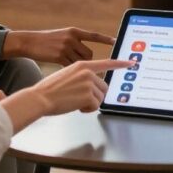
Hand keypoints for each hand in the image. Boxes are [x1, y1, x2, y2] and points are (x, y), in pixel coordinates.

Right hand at [0, 59, 133, 132]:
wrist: (40, 97)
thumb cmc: (50, 89)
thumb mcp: (67, 75)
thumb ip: (82, 76)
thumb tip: (94, 85)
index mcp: (82, 65)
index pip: (106, 62)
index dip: (120, 64)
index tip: (132, 63)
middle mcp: (88, 72)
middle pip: (104, 87)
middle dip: (94, 96)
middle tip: (79, 99)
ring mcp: (89, 82)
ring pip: (100, 97)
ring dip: (89, 103)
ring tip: (74, 101)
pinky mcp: (89, 94)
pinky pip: (95, 105)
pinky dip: (87, 109)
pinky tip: (75, 106)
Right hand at [2, 28, 115, 64]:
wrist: (29, 42)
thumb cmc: (46, 43)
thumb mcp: (62, 38)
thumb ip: (75, 44)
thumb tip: (89, 58)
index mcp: (74, 31)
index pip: (94, 36)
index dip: (106, 39)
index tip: (117, 42)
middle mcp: (72, 37)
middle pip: (90, 55)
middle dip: (87, 64)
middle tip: (78, 68)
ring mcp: (66, 46)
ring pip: (82, 63)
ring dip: (79, 70)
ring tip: (69, 70)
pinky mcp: (59, 56)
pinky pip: (72, 68)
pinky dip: (70, 73)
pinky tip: (64, 74)